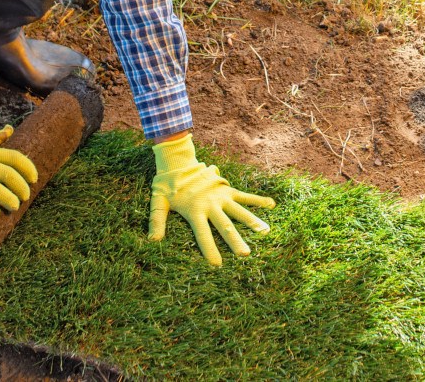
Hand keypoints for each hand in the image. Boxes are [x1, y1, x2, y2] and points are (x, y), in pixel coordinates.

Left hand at [148, 133, 274, 265]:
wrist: (178, 161)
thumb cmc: (167, 185)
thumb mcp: (158, 202)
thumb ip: (157, 220)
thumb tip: (152, 241)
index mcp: (194, 210)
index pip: (202, 234)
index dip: (209, 249)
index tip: (217, 264)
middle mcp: (210, 204)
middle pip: (224, 225)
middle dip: (234, 241)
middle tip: (245, 254)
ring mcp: (220, 195)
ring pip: (239, 211)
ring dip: (252, 221)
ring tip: (265, 232)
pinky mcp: (226, 189)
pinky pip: (244, 195)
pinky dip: (257, 200)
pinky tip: (271, 205)